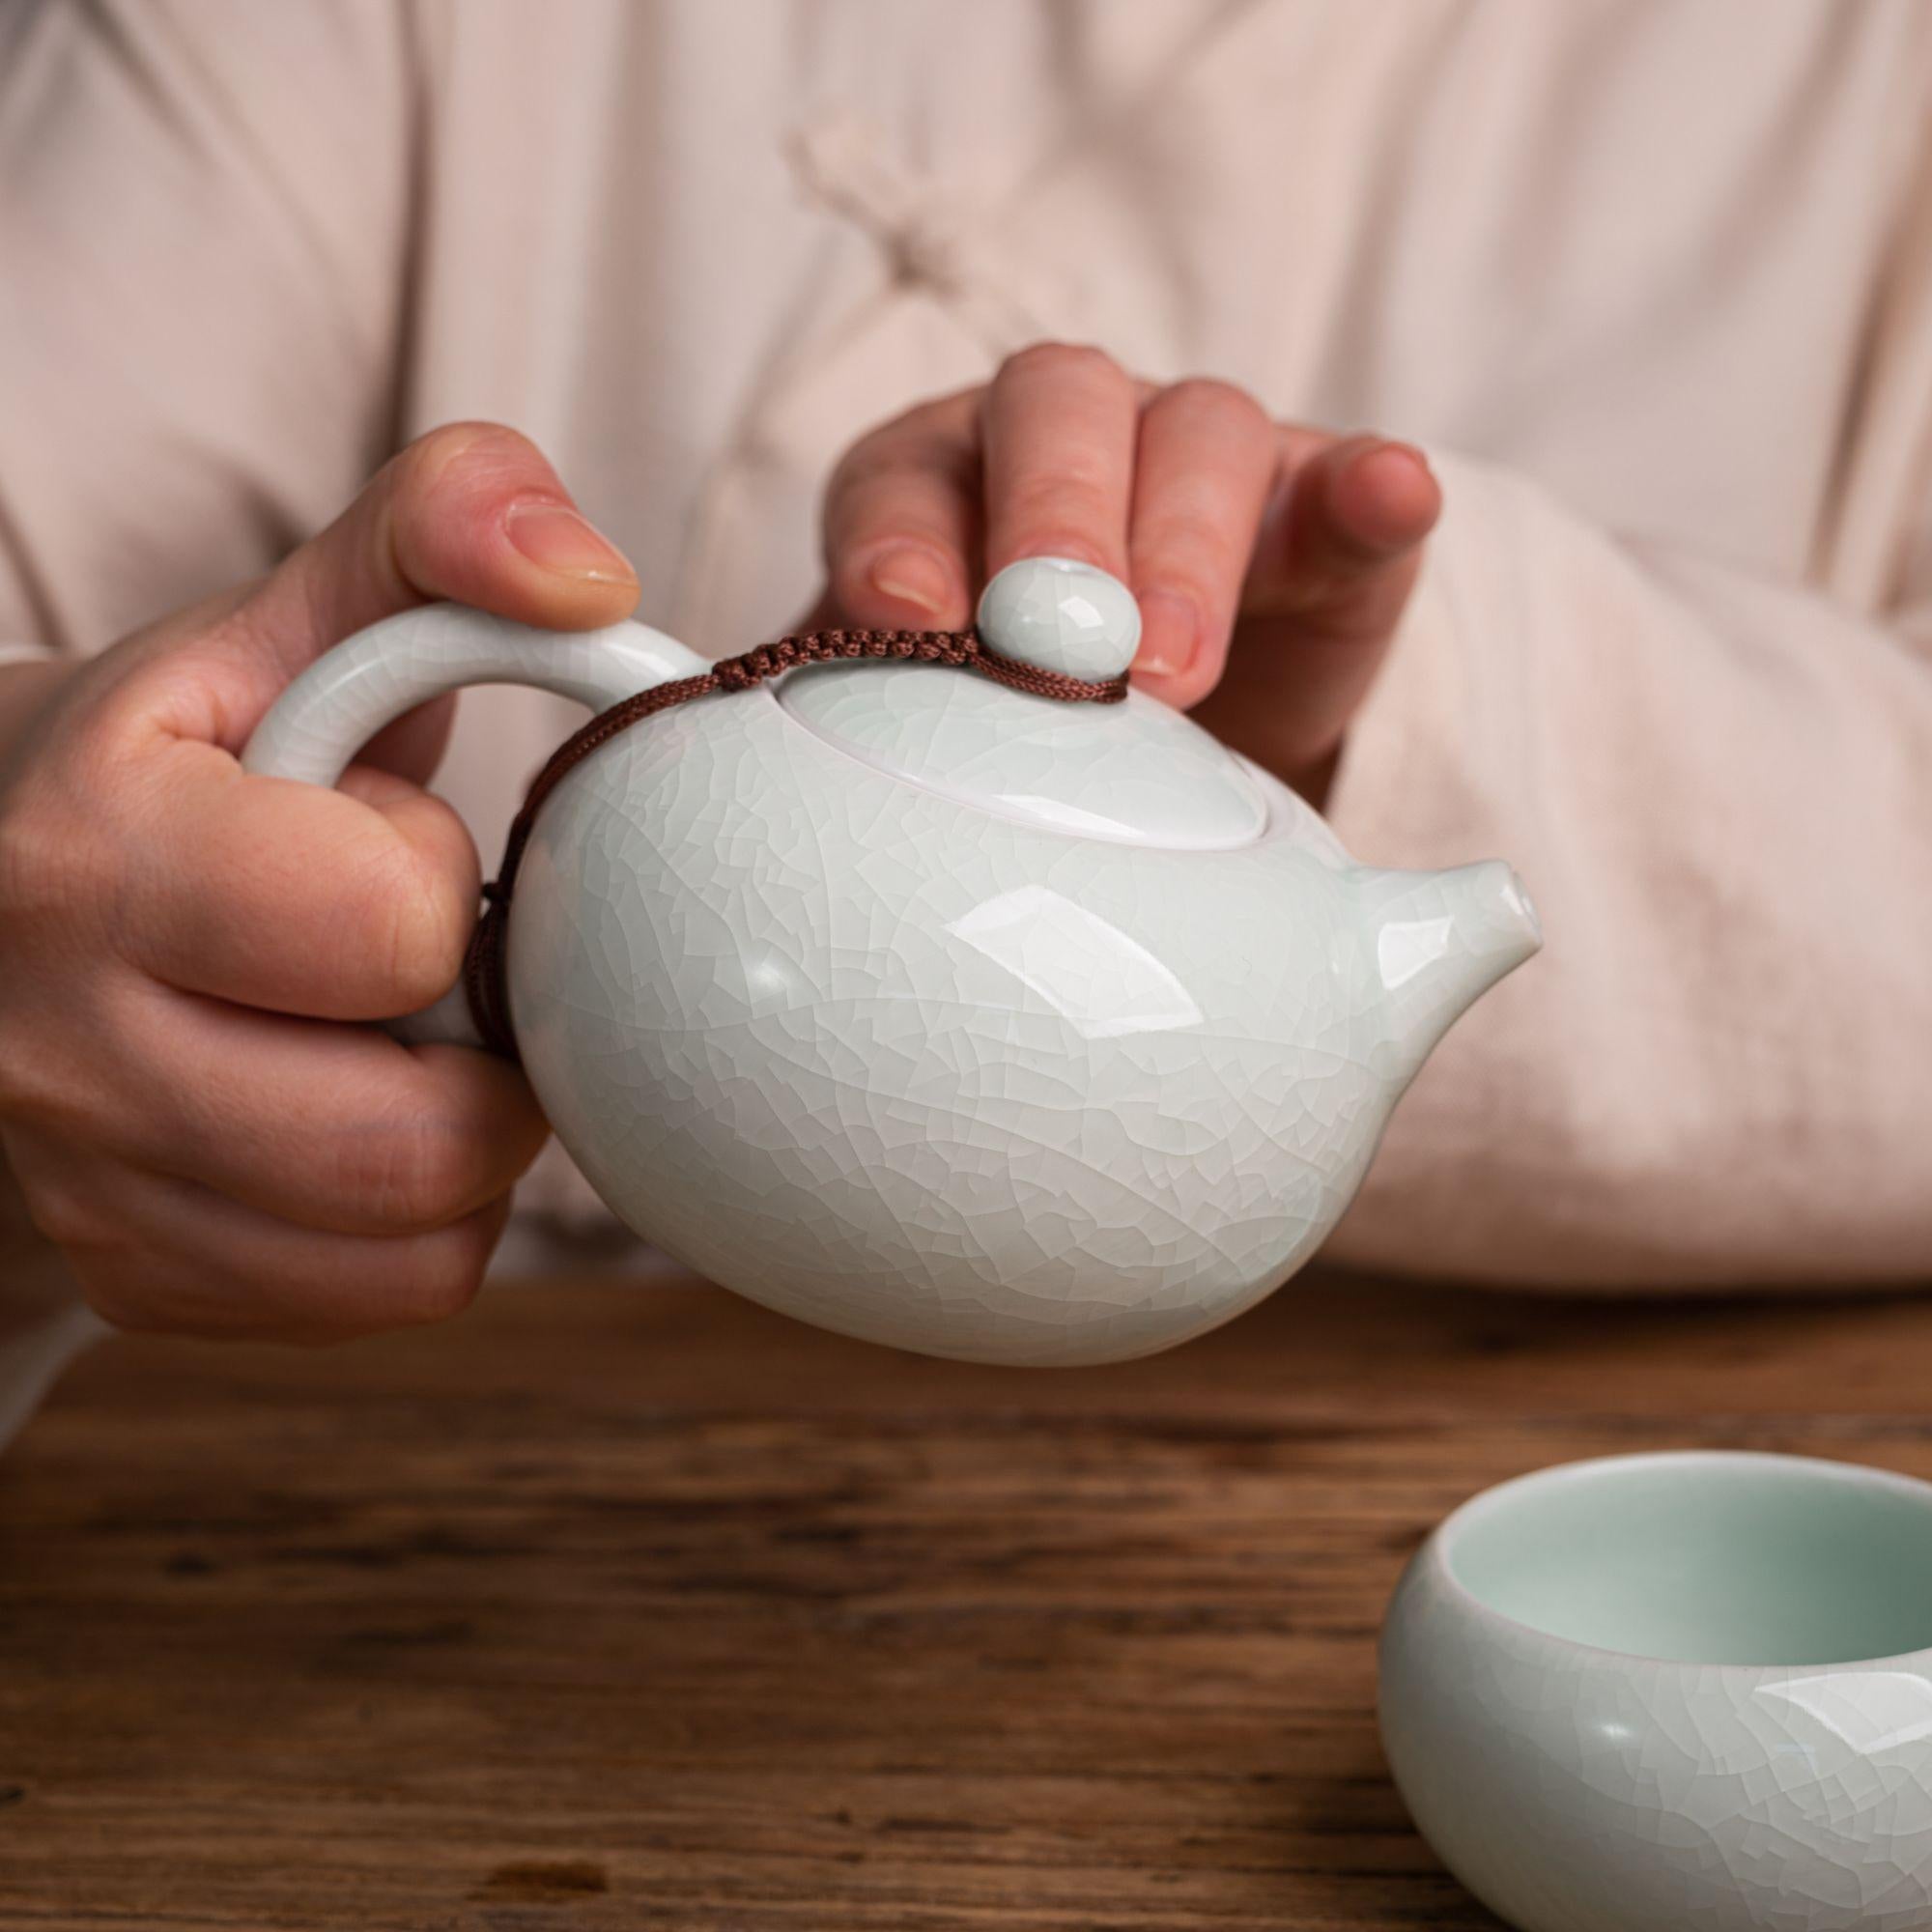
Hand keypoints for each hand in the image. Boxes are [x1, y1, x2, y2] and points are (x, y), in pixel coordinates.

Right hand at [0, 423, 638, 1340]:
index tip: (388, 843)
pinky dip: (422, 1221)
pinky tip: (366, 1114)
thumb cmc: (185, 751)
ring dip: (467, 1139)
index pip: (391, 930)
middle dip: (484, 1046)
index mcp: (93, 849)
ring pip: (416, 1247)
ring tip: (402, 1037)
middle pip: (416, 1141)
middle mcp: (62, 1046)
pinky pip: (381, 1297)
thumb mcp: (297, 609)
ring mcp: (92, 1184)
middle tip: (438, 969)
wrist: (3, 883)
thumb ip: (443, 527)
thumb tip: (592, 578)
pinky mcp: (138, 1272)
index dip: (439, 881)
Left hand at [811, 343, 1439, 802]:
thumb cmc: (1016, 758)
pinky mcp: (1318, 514)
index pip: (906, 473)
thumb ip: (857, 741)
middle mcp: (1064, 450)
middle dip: (1053, 516)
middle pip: (1056, 406)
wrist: (1164, 780)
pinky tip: (1389, 496)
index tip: (900, 622)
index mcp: (940, 490)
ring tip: (1172, 674)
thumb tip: (731, 791)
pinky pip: (1350, 482)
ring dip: (1182, 542)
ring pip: (1199, 433)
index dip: (902, 533)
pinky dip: (1369, 490)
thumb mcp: (931, 749)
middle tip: (1057, 640)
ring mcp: (1196, 469)